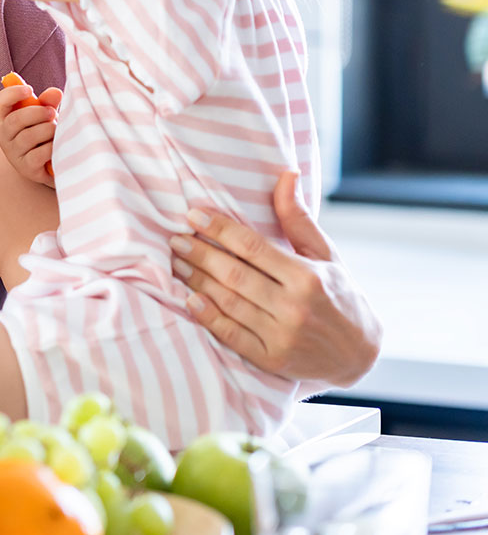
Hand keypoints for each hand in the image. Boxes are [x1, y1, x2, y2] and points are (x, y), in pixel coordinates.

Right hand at [0, 80, 60, 187]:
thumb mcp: (45, 116)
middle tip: (52, 112)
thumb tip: (56, 92)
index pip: (0, 102)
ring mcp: (14, 153)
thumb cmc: (44, 134)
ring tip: (57, 130)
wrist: (48, 165)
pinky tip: (57, 145)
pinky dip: (50, 148)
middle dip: (37, 113)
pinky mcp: (26, 168)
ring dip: (47, 130)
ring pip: (27, 137)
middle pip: (15, 120)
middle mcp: (6, 135)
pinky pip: (37, 155)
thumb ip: (48, 103)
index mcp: (7, 117)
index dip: (12, 93)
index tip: (30, 90)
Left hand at [170, 171, 382, 386]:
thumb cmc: (339, 295)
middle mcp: (295, 307)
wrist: (359, 356)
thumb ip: (299, 219)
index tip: (194, 215)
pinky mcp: (271, 359)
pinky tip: (189, 299)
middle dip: (201, 254)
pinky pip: (231, 336)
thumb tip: (287, 175)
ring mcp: (282, 336)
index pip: (253, 248)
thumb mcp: (326, 255)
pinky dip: (208, 317)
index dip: (220, 230)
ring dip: (197, 281)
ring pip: (229, 303)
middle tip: (176, 238)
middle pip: (235, 275)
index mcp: (308, 277)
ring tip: (177, 263)